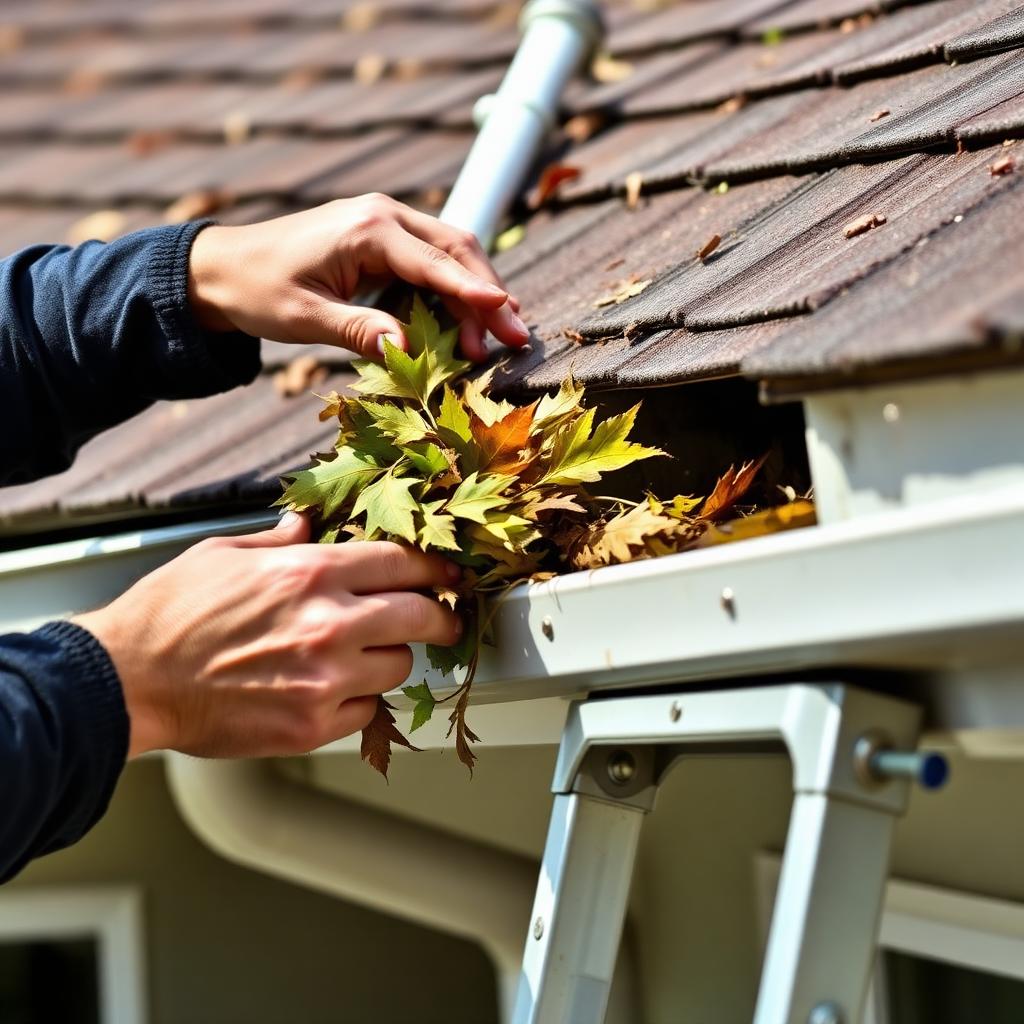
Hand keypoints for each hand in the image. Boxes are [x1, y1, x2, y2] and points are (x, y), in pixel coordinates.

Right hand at [73, 513, 461, 758]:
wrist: (130, 681)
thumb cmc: (170, 614)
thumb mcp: (225, 554)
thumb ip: (280, 541)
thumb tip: (310, 526)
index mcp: (310, 573)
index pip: (403, 563)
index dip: (433, 568)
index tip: (446, 574)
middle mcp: (328, 624)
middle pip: (421, 616)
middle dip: (440, 616)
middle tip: (443, 620)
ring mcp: (325, 680)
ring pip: (400, 667)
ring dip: (389, 659)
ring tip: (361, 655)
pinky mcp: (312, 727)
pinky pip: (367, 710)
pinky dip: (358, 700)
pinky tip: (331, 689)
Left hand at [188, 194, 528, 361]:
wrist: (221, 267)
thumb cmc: (258, 290)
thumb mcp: (305, 317)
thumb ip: (358, 330)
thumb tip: (408, 350)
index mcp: (366, 228)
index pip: (433, 262)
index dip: (472, 291)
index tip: (508, 312)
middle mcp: (382, 214)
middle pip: (455, 249)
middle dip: (487, 294)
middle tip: (516, 337)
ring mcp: (384, 222)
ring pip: (449, 253)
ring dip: (473, 294)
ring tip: (494, 338)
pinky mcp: (381, 238)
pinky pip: (429, 260)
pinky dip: (451, 289)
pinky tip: (464, 319)